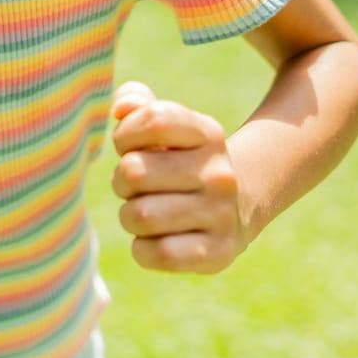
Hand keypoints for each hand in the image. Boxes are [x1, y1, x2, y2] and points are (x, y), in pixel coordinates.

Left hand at [110, 79, 246, 275]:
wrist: (236, 208)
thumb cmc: (179, 161)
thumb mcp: (167, 126)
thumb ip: (137, 104)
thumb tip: (121, 108)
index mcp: (207, 133)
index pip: (154, 119)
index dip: (125, 134)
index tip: (128, 146)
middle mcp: (219, 173)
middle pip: (135, 171)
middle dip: (121, 181)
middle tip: (135, 186)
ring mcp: (222, 214)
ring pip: (141, 216)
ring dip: (129, 215)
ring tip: (144, 211)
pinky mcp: (218, 253)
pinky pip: (159, 253)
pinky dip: (142, 248)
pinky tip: (152, 239)